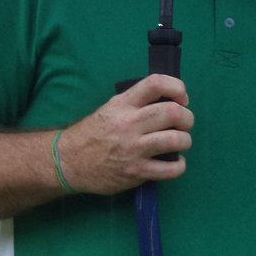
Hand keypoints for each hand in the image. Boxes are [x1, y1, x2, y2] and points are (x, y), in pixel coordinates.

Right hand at [57, 74, 193, 194]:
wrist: (68, 161)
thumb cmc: (92, 133)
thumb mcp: (110, 108)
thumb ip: (136, 103)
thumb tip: (170, 101)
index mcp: (123, 104)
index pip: (155, 83)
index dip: (177, 88)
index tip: (181, 98)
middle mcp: (129, 124)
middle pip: (173, 113)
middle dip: (187, 117)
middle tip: (184, 123)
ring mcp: (133, 149)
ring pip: (176, 140)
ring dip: (185, 140)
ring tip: (181, 142)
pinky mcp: (136, 172)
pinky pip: (170, 169)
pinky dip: (179, 166)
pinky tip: (175, 163)